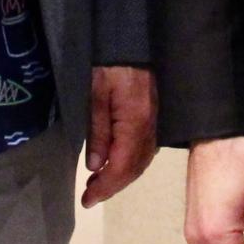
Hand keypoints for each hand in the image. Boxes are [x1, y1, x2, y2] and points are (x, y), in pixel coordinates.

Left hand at [82, 65, 156, 206]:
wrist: (133, 42)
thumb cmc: (111, 66)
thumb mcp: (95, 95)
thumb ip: (97, 132)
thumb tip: (95, 167)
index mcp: (136, 124)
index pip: (122, 167)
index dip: (105, 187)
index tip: (87, 201)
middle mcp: (151, 129)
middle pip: (134, 169)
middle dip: (112, 186)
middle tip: (89, 197)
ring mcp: (156, 125)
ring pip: (141, 162)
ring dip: (120, 177)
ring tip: (97, 184)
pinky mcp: (154, 119)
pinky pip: (145, 151)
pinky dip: (130, 164)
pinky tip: (115, 164)